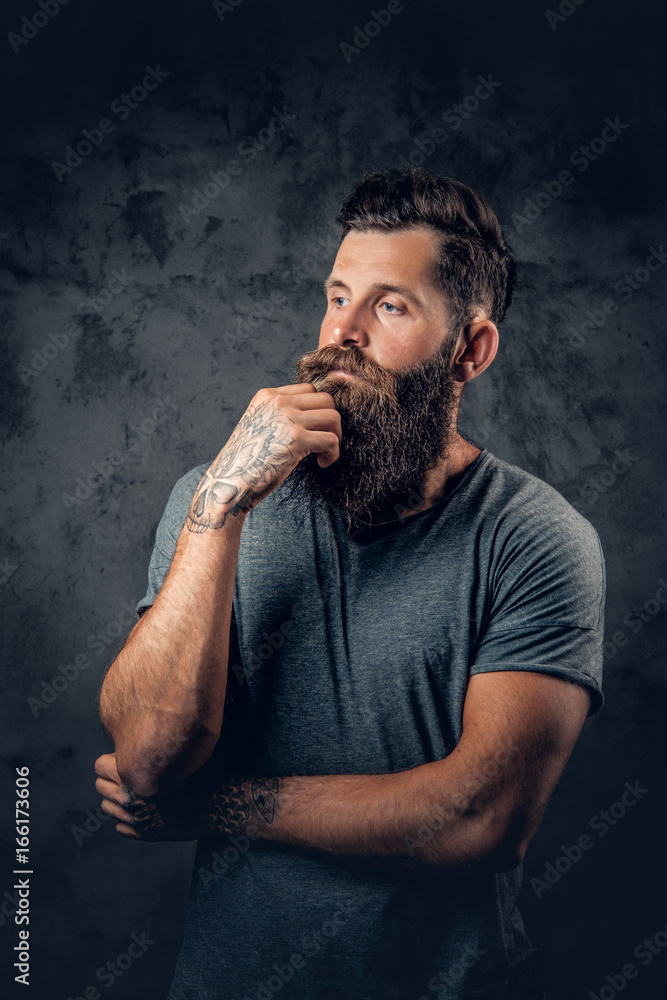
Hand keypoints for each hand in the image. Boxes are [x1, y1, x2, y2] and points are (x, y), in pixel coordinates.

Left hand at [94, 753, 201, 840]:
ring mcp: (138, 820)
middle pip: (100, 787)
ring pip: (107, 808)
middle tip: (129, 774)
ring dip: (118, 799)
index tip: (123, 758)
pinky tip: (146, 809)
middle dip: (112, 779)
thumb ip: (150, 750)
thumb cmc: (204, 772)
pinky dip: (128, 820)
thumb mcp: (177, 752)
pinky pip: (120, 828)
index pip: (100, 766)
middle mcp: (131, 799)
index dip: (112, 760)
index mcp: (135, 776)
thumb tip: (132, 743)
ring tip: (138, 791)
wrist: (224, 802)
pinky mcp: (147, 834)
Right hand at [186, 383, 341, 531]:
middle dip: (330, 422)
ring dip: (335, 437)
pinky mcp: (297, 439)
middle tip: (324, 442)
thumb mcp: (258, 425)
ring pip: (333, 417)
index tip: (313, 430)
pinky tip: (323, 463)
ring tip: (324, 454)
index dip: (317, 411)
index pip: (309, 389)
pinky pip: (331, 440)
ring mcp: (287, 419)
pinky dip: (334, 454)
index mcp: (267, 396)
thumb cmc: (246, 461)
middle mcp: (277, 402)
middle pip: (326, 399)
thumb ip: (279, 414)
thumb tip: (314, 415)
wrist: (230, 483)